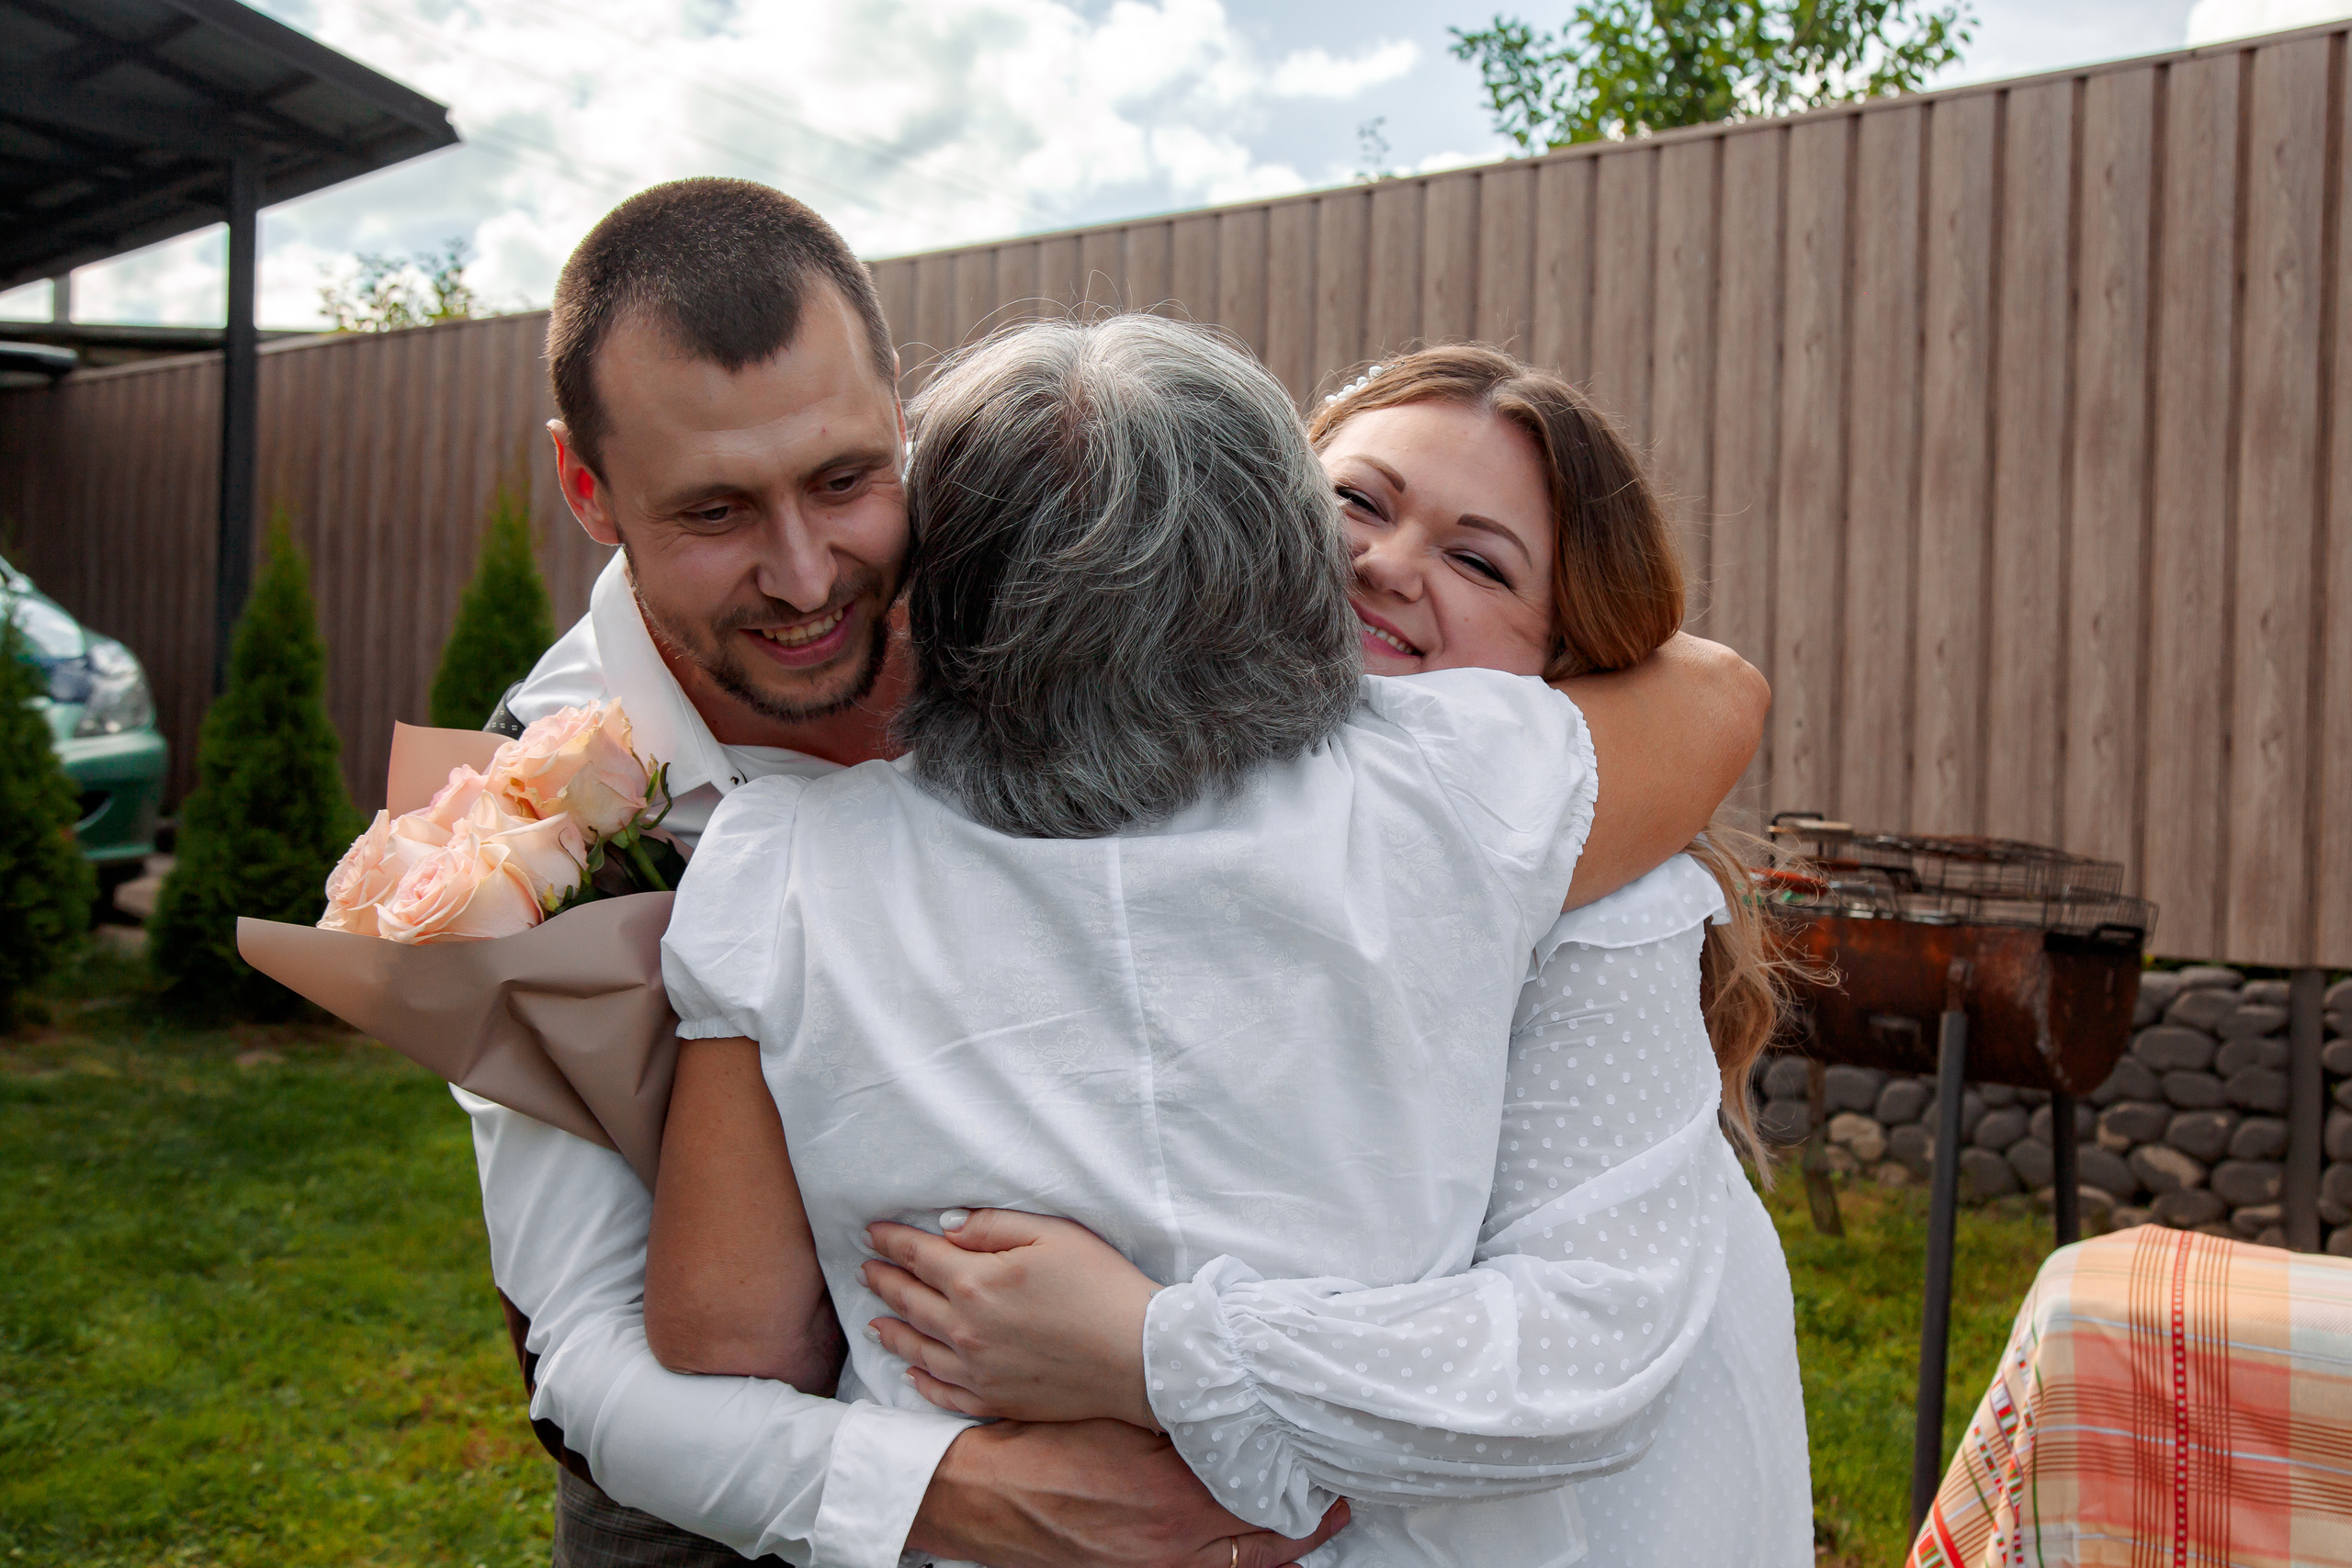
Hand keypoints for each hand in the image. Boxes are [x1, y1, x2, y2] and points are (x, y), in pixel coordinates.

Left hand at [863, 1209, 1160, 1427]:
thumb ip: (994, 1227)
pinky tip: (911, 1374)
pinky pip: (943, 1393)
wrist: (1140, 1357)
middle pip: (911, 1301)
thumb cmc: (1102, 1286)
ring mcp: (977, 1371)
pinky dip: (921, 1382)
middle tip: (866, 1270)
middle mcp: (966, 1330)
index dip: (892, 1241)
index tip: (872, 1233)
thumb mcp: (1053, 1235)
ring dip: (892, 1331)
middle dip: (884, 1281)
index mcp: (976, 1283)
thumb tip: (948, 1228)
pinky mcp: (995, 1401)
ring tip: (874, 1320)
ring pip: (918, 1349)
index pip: (920, 1256)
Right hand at [907, 1419, 1350, 1567]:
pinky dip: (1231, 1565)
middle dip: (1306, 1529)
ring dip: (1273, 1552)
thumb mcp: (1121, 1424)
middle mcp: (1170, 1552)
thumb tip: (1236, 1417)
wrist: (980, 1493)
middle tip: (1337, 1506)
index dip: (1306, 1492)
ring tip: (1305, 1530)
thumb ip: (1184, 1428)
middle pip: (1264, 1551)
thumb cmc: (1043, 1447)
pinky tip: (1242, 1550)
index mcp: (1174, 1506)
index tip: (1331, 1474)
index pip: (1266, 1505)